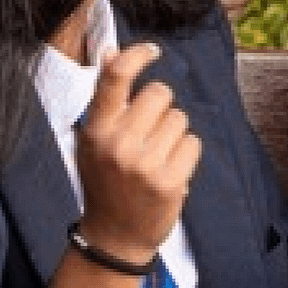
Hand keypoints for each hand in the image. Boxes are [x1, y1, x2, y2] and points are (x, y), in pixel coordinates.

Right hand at [74, 42, 201, 267]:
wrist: (114, 237)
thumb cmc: (106, 181)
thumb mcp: (95, 139)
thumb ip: (106, 97)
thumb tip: (110, 51)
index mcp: (95, 129)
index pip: (115, 77)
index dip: (137, 55)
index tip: (153, 50)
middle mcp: (117, 144)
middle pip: (160, 92)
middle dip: (161, 107)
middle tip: (149, 132)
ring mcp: (143, 164)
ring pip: (179, 118)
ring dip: (174, 133)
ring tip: (156, 157)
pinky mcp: (168, 181)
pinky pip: (193, 143)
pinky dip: (186, 154)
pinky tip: (169, 170)